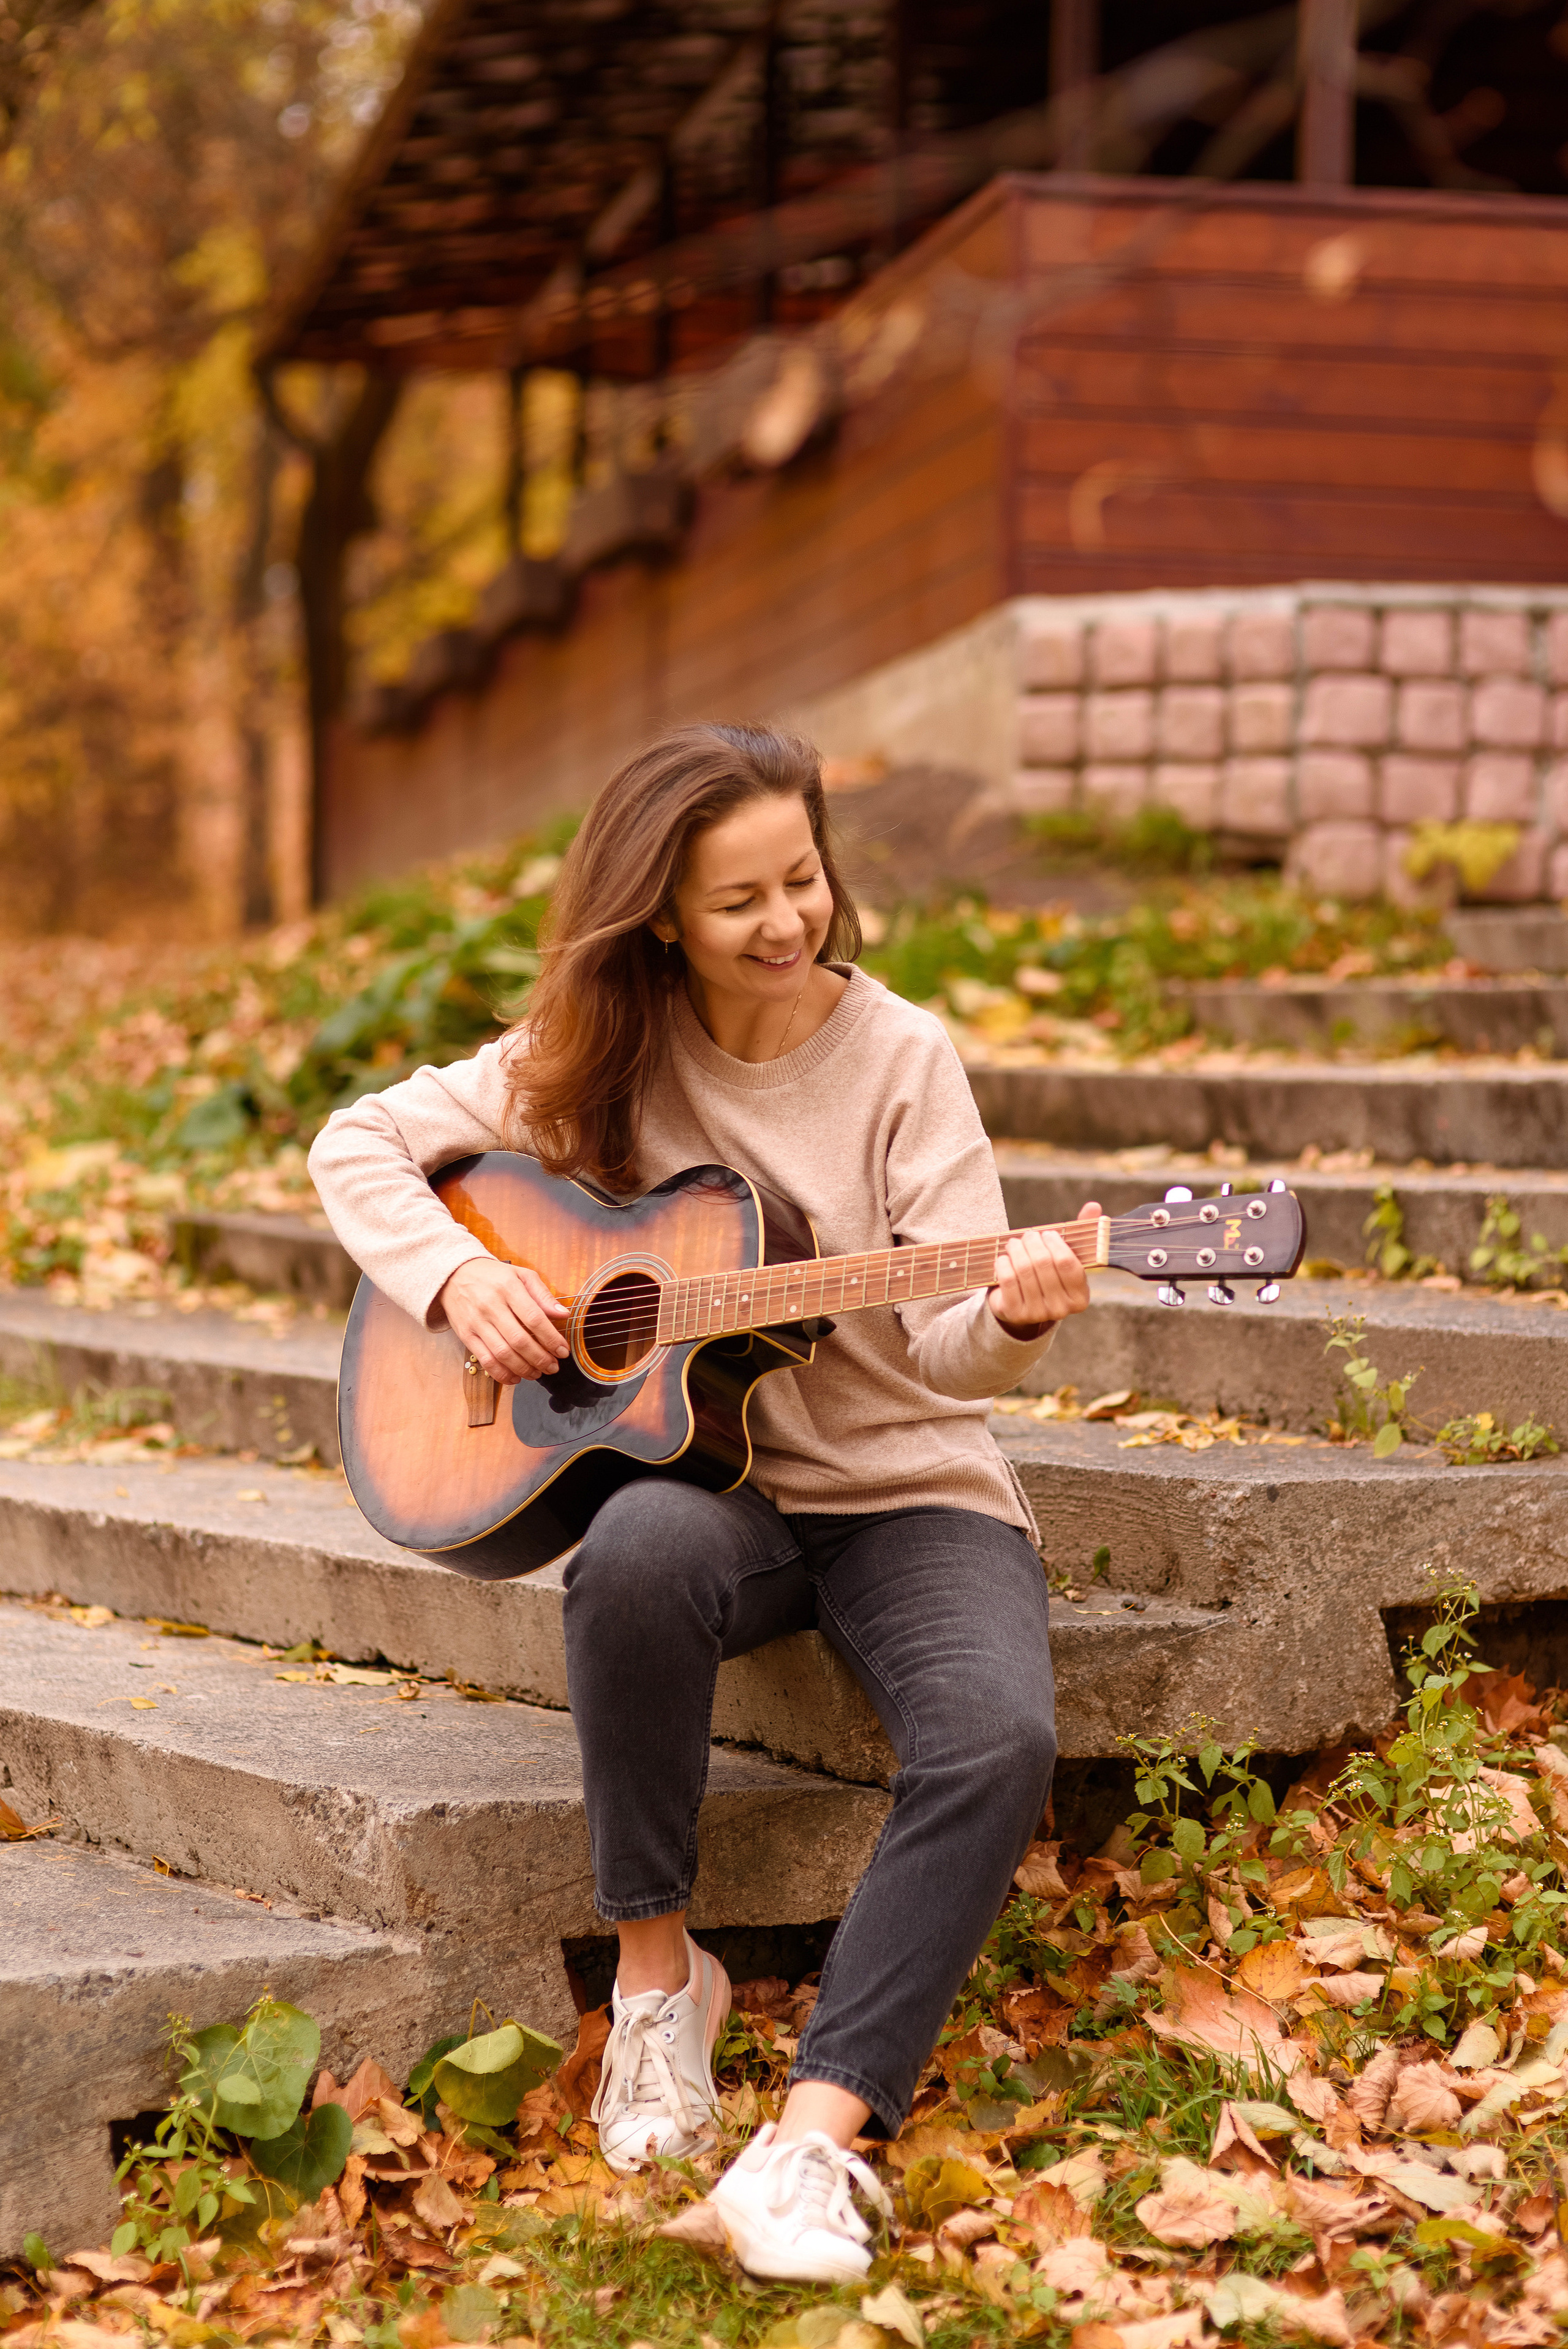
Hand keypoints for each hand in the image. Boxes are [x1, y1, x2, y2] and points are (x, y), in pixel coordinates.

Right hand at [438, 1256, 568, 1383]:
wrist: (453, 1275)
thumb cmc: (492, 1276)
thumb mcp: (521, 1275)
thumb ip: (543, 1295)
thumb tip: (563, 1314)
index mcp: (508, 1288)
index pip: (534, 1318)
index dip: (551, 1339)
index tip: (563, 1351)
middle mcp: (491, 1305)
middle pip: (519, 1340)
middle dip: (540, 1358)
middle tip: (553, 1367)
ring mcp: (477, 1322)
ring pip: (503, 1353)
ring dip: (523, 1368)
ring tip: (537, 1373)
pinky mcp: (466, 1335)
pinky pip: (485, 1360)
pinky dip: (502, 1373)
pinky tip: (515, 1377)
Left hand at [988, 1201, 1100, 1337]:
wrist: (1022, 1305)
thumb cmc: (1049, 1274)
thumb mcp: (1067, 1256)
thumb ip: (1081, 1233)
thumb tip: (1094, 1206)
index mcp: (1080, 1297)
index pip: (1066, 1262)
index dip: (1055, 1243)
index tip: (1047, 1234)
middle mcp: (1061, 1309)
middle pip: (1043, 1263)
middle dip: (1033, 1242)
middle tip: (1028, 1235)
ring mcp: (1038, 1313)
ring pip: (1024, 1270)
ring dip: (1016, 1250)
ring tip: (1014, 1243)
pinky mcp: (1015, 1313)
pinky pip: (1008, 1280)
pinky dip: (1004, 1263)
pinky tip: (1004, 1257)